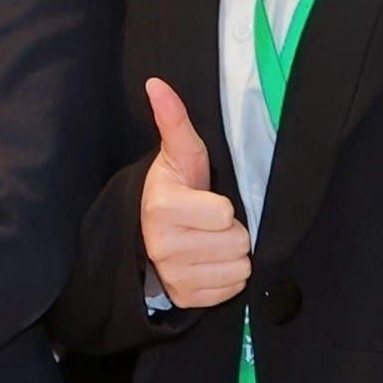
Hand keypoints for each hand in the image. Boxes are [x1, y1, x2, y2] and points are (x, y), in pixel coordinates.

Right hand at [139, 76, 250, 309]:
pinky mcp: (186, 298)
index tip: (204, 202)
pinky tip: (208, 263)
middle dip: (230, 233)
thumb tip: (158, 84)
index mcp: (163, 208)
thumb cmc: (170, 191)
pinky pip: (231, 291)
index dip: (223, 208)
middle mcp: (163, 246)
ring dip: (230, 256)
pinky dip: (226, 278)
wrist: (144, 236)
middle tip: (209, 224)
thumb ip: (174, 121)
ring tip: (209, 242)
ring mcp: (174, 276)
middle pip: (236, 244)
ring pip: (238, 269)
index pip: (225, 215)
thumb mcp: (177, 157)